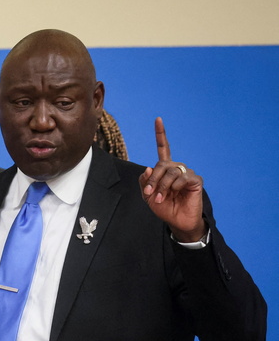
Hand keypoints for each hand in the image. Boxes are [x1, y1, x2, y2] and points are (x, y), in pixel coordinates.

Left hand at [139, 117, 205, 241]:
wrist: (177, 221)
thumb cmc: (164, 208)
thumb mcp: (148, 195)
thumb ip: (144, 182)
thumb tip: (148, 168)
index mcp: (165, 169)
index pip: (163, 149)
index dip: (161, 134)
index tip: (158, 119)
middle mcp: (176, 168)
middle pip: (161, 164)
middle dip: (153, 179)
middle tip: (149, 193)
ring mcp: (186, 173)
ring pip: (171, 171)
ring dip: (162, 186)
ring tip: (160, 198)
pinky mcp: (196, 180)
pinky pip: (182, 178)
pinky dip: (174, 186)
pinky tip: (174, 193)